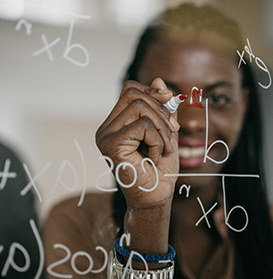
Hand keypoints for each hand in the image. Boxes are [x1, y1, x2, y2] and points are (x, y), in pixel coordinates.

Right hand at [96, 78, 179, 210]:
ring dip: (161, 126)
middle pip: (133, 93)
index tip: (170, 116)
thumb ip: (163, 109)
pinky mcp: (111, 145)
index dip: (154, 95)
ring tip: (164, 148)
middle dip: (161, 110)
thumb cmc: (160, 169)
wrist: (156, 198)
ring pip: (138, 106)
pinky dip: (158, 139)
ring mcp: (106, 136)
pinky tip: (155, 156)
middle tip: (172, 132)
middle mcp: (106, 128)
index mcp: (116, 124)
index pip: (131, 90)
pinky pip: (142, 125)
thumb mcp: (167, 133)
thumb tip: (158, 80)